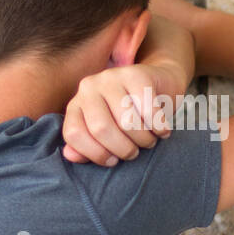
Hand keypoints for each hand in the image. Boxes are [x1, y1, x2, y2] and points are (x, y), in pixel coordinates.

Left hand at [61, 62, 182, 165]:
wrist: (157, 86)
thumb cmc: (129, 117)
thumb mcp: (104, 134)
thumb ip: (85, 147)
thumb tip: (70, 156)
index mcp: (76, 105)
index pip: (74, 133)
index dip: (95, 154)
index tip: (113, 161)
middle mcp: (89, 87)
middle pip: (101, 128)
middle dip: (123, 149)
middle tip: (135, 152)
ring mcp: (112, 77)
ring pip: (127, 122)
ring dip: (144, 139)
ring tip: (149, 140)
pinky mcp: (137, 74)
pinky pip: (148, 110)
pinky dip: (159, 127)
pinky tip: (162, 130)